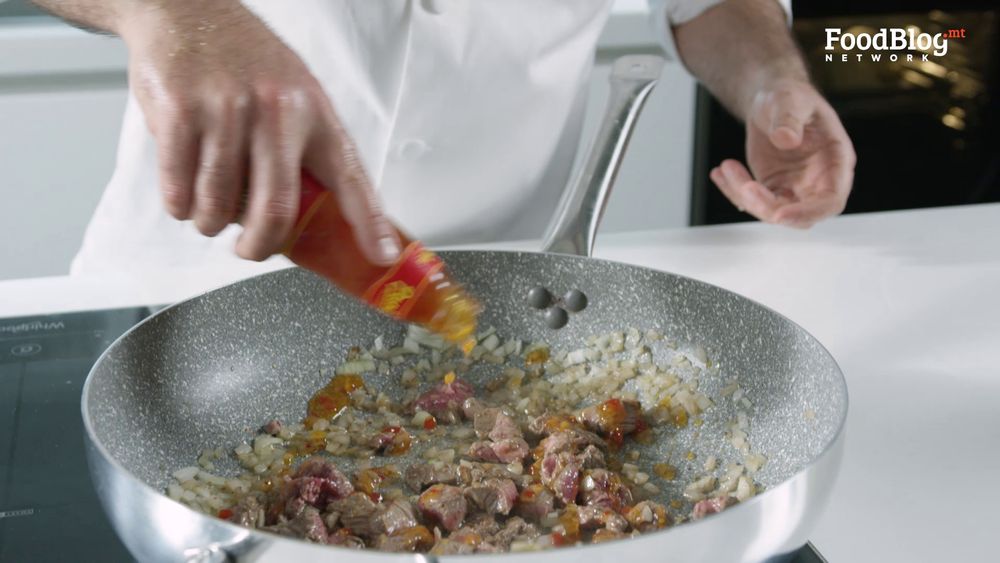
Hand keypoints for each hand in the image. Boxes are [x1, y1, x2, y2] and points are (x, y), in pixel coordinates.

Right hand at [118, 2, 399, 262]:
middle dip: (259, 246)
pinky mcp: (182, 113)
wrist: (188, 10)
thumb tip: (319, 218)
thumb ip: (307, 152)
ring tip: (210, 210)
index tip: (382, 256)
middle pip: (275, 210)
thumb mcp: (296, 95)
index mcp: (315, 113)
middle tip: (250, 249)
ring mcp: (228, 112)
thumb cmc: (246, 61)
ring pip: (219, 207)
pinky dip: (180, 205)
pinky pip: (179, 190)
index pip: (352, 179)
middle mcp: (277, 112)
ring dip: (211, 223)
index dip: (370, 224)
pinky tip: (185, 192)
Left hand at [709, 79, 855, 227]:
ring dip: (744, 195)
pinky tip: (720, 174)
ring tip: (726, 167)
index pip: (831, 200)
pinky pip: (754, 201)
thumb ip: (789, 118)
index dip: (808, 212)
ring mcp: (795, 187)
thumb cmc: (789, 97)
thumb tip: (786, 139)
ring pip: (772, 211)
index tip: (779, 215)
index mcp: (836, 160)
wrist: (772, 101)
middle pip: (800, 215)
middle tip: (744, 187)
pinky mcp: (773, 188)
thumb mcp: (789, 99)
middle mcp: (819, 180)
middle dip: (768, 207)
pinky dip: (734, 191)